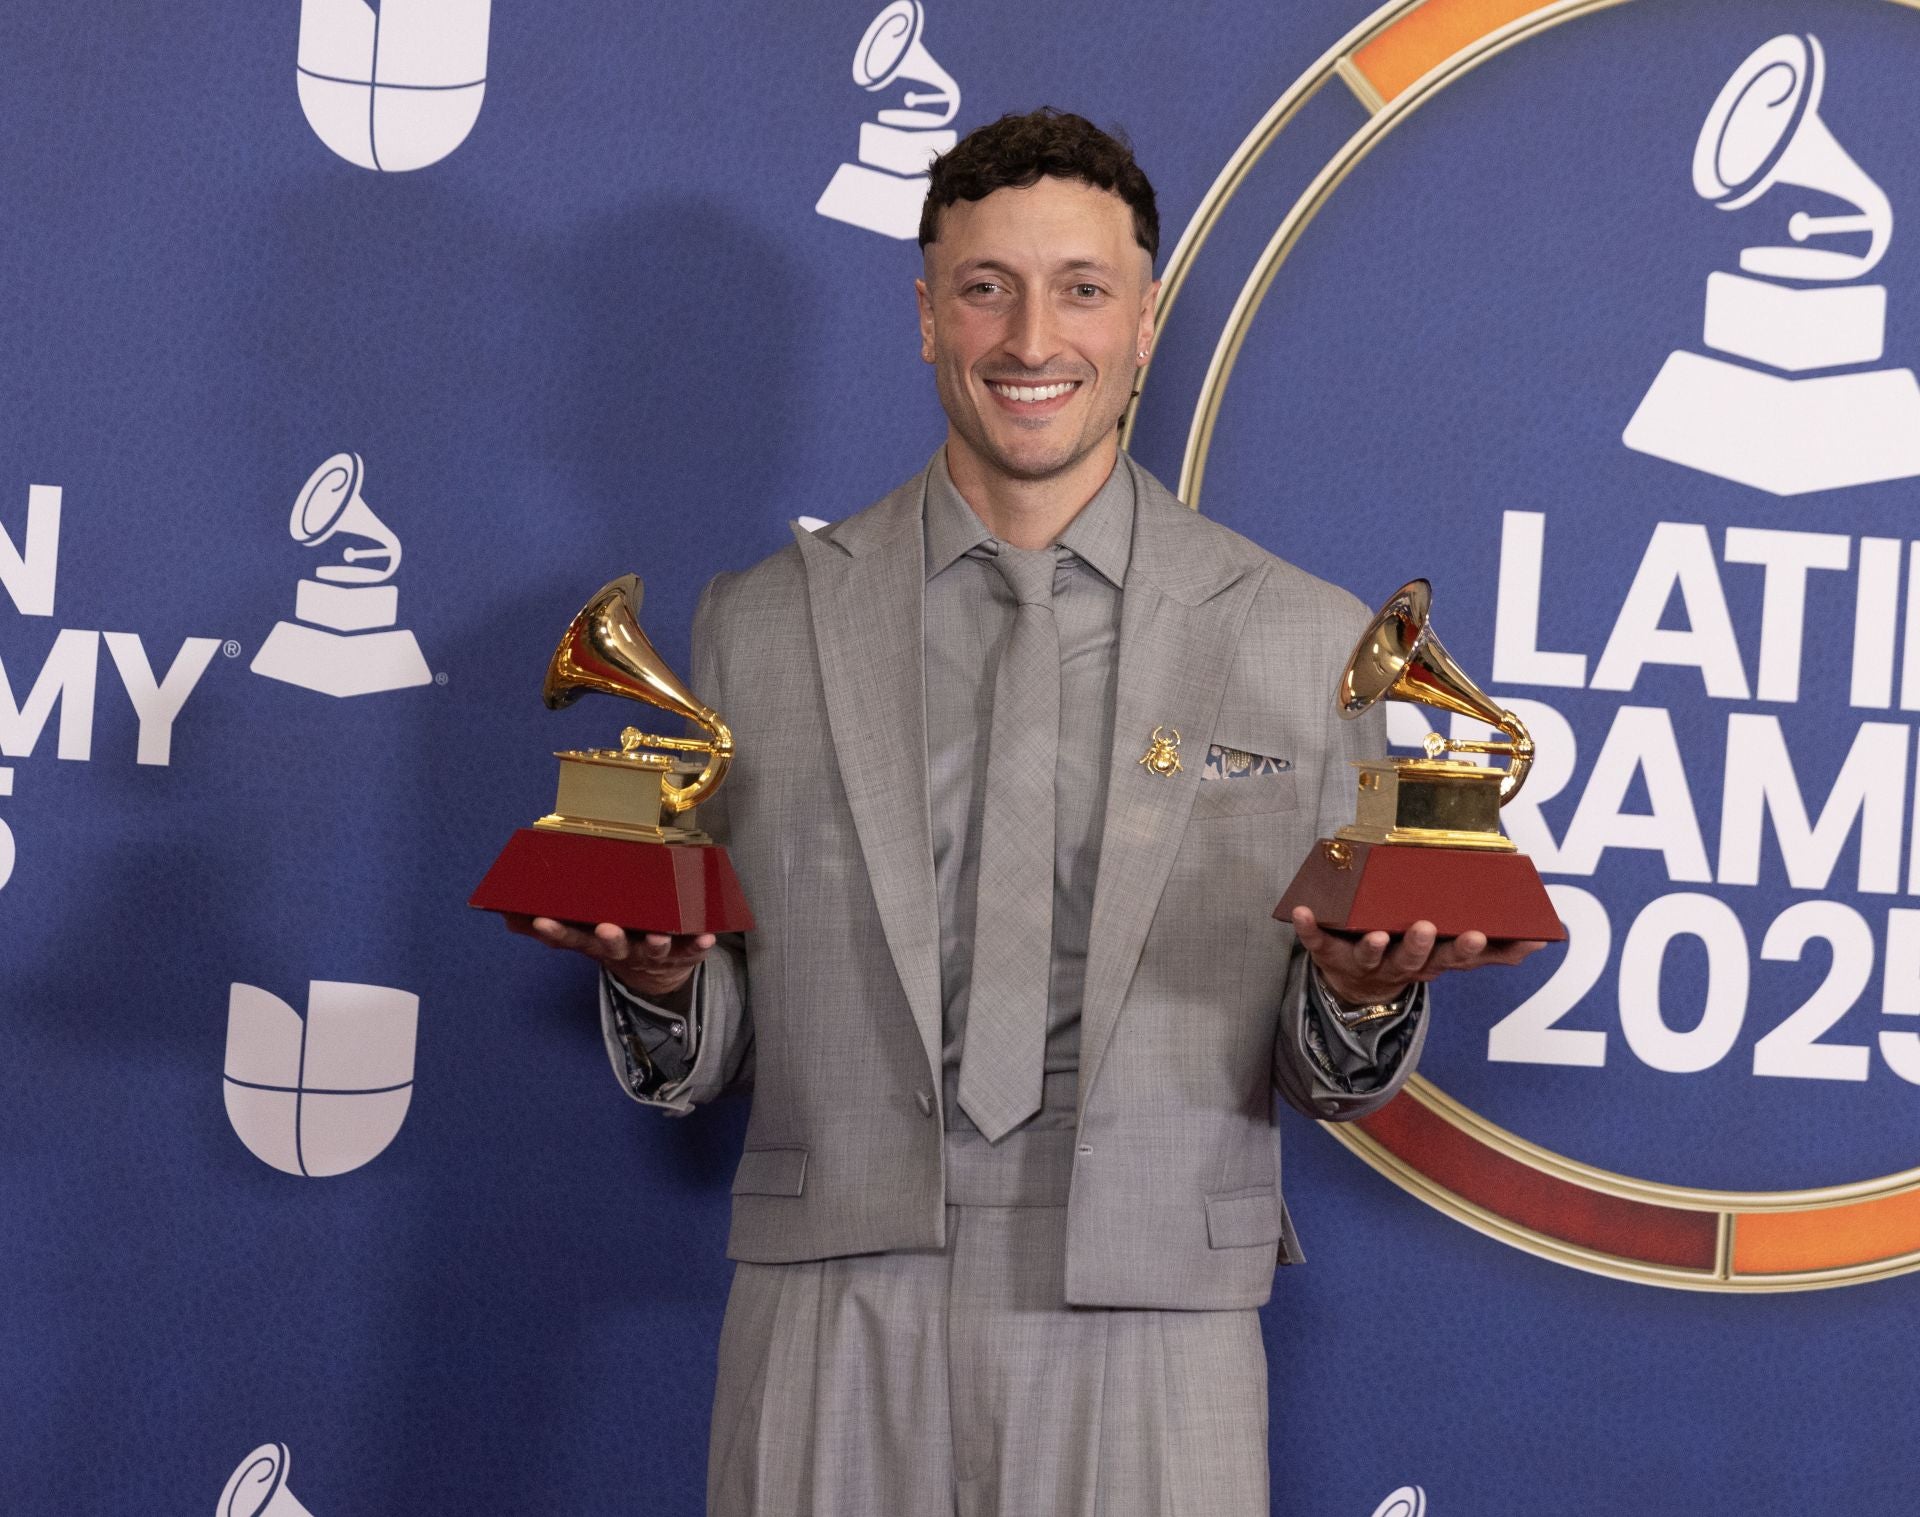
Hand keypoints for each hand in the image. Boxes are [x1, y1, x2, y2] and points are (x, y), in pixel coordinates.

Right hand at [503, 915, 716, 1000]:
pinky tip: (707, 937)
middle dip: (610, 938)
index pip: (572, 939)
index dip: (557, 932)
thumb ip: (554, 928)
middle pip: (613, 946)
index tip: (542, 922)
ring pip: (654, 949)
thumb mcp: (584, 939)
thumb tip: (507, 917)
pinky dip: (699, 945)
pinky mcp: (683, 955)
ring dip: (655, 943)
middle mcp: (624, 951)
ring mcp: (654, 954)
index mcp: (598, 944)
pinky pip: (692, 950)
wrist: (657, 978)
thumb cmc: (617, 944)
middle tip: (607, 928)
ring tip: (658, 936)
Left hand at [1290, 906, 1545, 1004]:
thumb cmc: (1409, 959)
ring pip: (1370, 957)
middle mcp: (1399, 966)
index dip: (1467, 948)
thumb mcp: (1451, 958)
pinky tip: (1301, 911)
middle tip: (1428, 928)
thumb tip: (1543, 940)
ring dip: (1372, 945)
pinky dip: (1308, 927)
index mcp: (1430, 963)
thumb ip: (1493, 951)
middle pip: (1412, 959)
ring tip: (1376, 934)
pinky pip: (1317, 942)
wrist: (1354, 991)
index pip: (1455, 958)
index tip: (1481, 932)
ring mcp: (1363, 963)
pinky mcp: (1330, 956)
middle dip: (1421, 946)